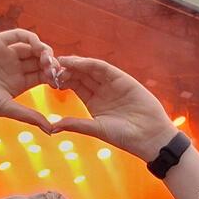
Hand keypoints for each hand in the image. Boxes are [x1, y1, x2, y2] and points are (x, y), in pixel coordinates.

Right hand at [0, 30, 56, 132]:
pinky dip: (31, 38)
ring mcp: (6, 53)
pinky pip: (18, 35)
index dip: (54, 75)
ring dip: (43, 50)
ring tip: (47, 59)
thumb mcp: (7, 108)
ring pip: (32, 46)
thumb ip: (29, 116)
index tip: (60, 81)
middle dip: (51, 62)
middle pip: (40, 59)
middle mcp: (14, 66)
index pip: (43, 75)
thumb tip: (52, 130)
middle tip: (56, 69)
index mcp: (19, 82)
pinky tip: (37, 47)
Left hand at [48, 57, 178, 159]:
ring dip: (76, 64)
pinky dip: (91, 64)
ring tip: (61, 62)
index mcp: (93, 102)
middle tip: (51, 66)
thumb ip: (76, 124)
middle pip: (80, 75)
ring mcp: (112, 83)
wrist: (150, 136)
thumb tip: (52, 127)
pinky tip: (78, 62)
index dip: (62, 81)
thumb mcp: (96, 129)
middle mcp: (101, 90)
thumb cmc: (124, 137)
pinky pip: (104, 69)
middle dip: (67, 70)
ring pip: (90, 70)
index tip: (48, 78)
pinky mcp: (122, 79)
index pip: (75, 86)